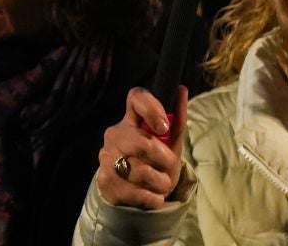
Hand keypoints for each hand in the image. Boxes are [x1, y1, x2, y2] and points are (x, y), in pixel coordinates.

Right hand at [96, 86, 187, 209]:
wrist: (135, 194)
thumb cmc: (155, 163)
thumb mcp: (170, 143)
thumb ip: (177, 120)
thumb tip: (181, 89)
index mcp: (130, 120)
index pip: (136, 97)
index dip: (151, 108)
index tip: (164, 128)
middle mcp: (115, 135)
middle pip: (141, 141)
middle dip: (163, 158)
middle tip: (169, 166)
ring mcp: (107, 158)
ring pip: (140, 171)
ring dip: (160, 182)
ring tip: (162, 184)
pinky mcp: (105, 181)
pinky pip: (137, 191)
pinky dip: (152, 198)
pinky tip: (153, 197)